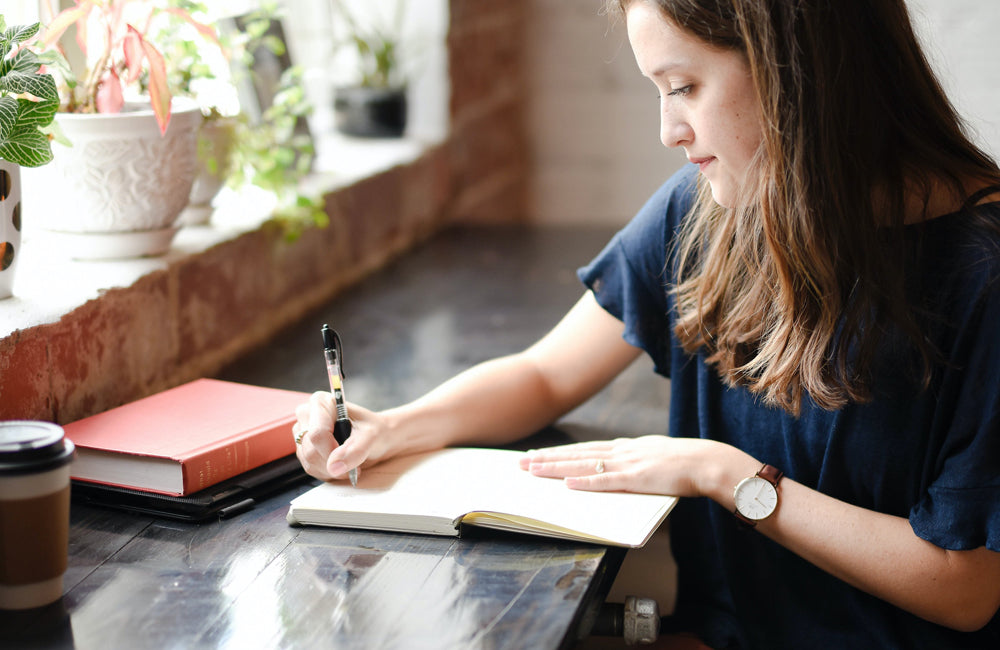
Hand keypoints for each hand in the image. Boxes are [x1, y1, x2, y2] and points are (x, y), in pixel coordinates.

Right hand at [293, 391, 382, 480]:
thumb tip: (334, 466)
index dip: (332, 451)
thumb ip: (355, 450)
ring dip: (332, 469)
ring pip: (309, 462)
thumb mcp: (371, 436)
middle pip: (311, 450)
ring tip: (349, 461)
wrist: (377, 437)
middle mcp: (307, 415)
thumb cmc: (374, 430)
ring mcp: (302, 432)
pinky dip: (328, 472)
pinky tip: (340, 464)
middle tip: (354, 461)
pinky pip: (310, 468)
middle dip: (334, 462)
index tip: (350, 455)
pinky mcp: (303, 448)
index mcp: (321, 402)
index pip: (317, 434)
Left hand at [519, 435, 730, 496]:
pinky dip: (584, 482)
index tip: (538, 455)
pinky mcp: (636, 479)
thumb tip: (620, 469)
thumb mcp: (654, 456)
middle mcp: (621, 451)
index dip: (559, 452)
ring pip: (583, 464)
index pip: (585, 449)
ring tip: (532, 469)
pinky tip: (567, 483)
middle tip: (521, 462)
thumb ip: (635, 461)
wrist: (707, 462)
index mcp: (626, 447)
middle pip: (576, 454)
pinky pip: (605, 481)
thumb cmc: (685, 464)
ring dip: (556, 467)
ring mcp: (627, 464)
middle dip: (547, 458)